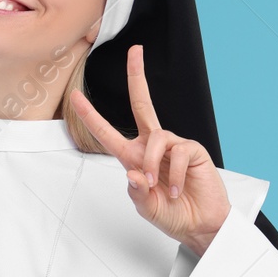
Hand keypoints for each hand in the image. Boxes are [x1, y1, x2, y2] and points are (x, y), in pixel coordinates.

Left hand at [70, 45, 231, 255]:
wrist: (202, 225)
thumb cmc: (174, 215)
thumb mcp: (148, 210)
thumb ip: (137, 195)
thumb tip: (133, 173)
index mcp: (134, 158)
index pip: (107, 133)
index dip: (90, 115)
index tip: (74, 96)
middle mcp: (152, 147)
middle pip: (142, 104)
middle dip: (137, 77)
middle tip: (135, 52)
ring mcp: (173, 146)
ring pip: (156, 137)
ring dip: (152, 164)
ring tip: (158, 187)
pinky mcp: (192, 150)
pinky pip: (177, 152)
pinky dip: (174, 175)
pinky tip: (177, 189)